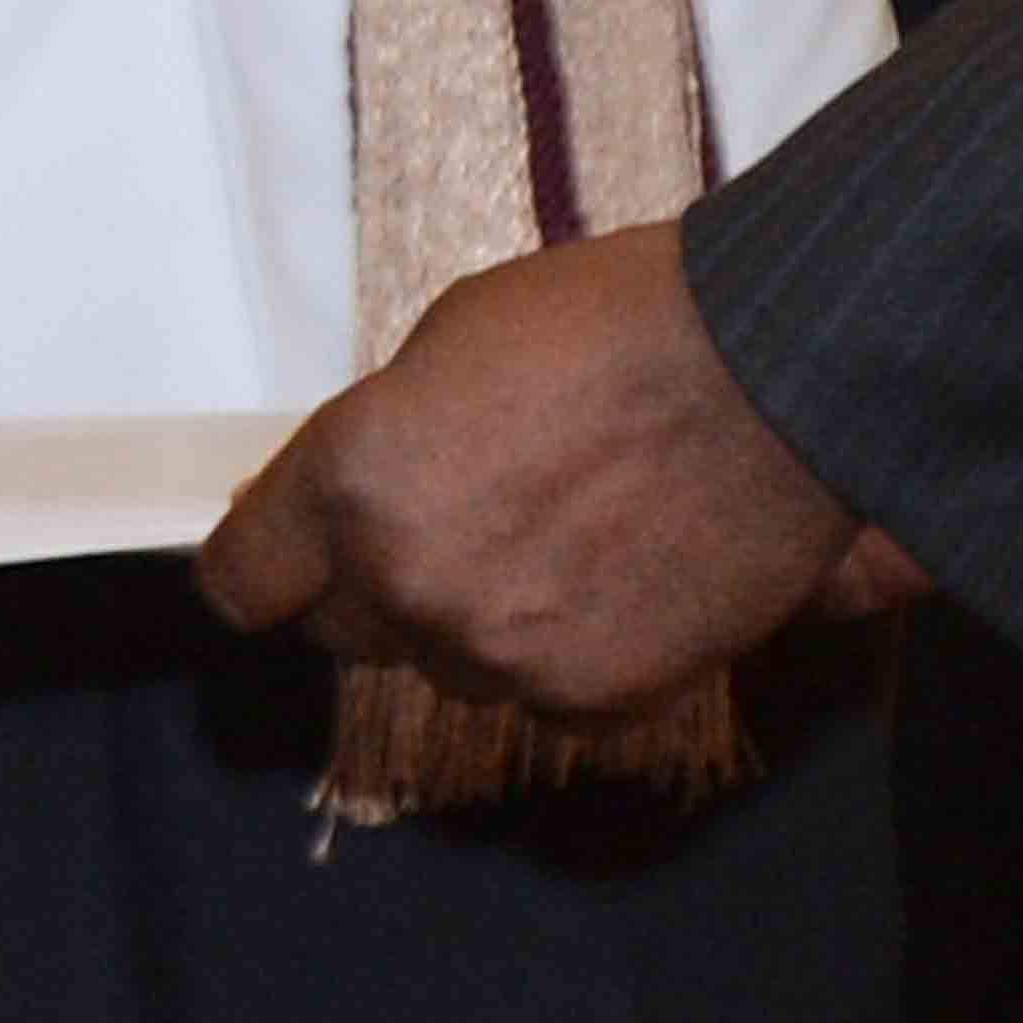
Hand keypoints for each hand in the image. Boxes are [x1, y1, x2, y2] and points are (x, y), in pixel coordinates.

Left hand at [195, 228, 909, 722]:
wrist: (778, 374)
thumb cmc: (614, 322)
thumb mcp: (453, 339)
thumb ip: (381, 441)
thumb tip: (344, 504)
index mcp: (356, 482)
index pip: (244, 580)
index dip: (265, 565)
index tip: (287, 556)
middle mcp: (412, 583)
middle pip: (343, 629)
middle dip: (378, 582)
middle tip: (456, 517)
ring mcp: (503, 654)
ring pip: (449, 664)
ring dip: (479, 617)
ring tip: (564, 530)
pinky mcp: (594, 699)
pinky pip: (545, 693)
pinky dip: (569, 649)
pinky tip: (624, 571)